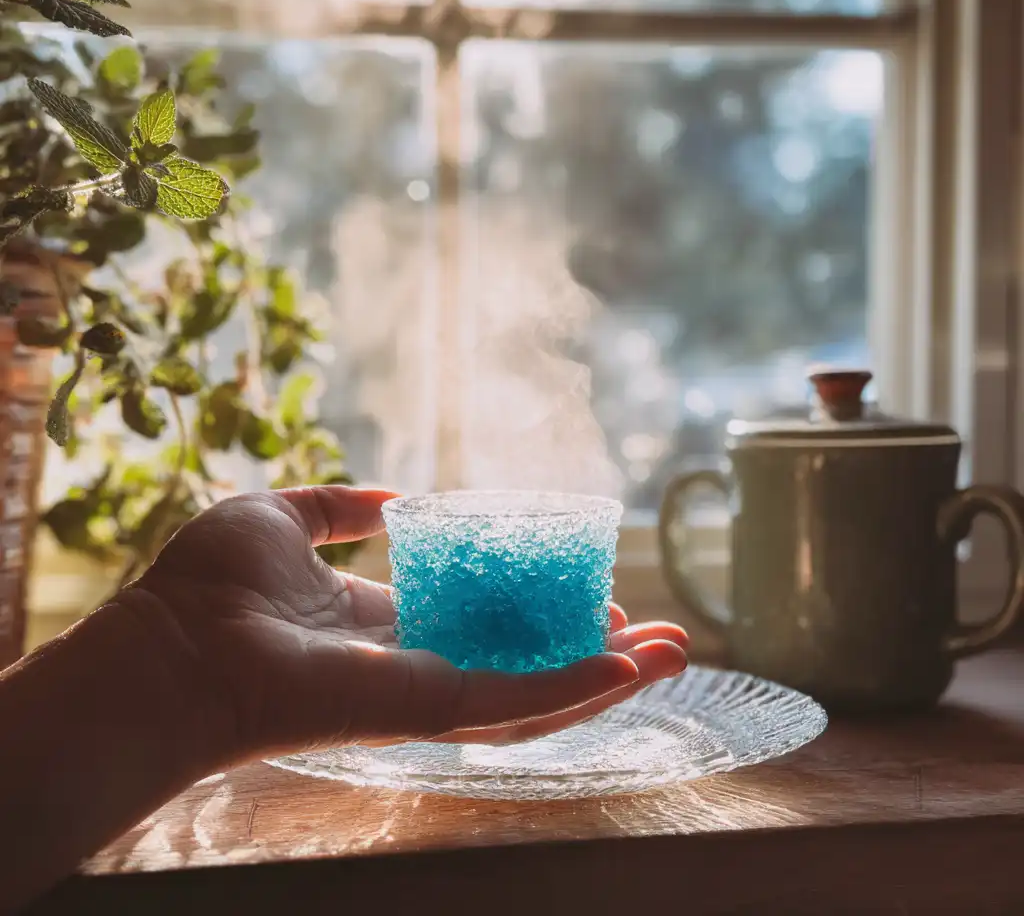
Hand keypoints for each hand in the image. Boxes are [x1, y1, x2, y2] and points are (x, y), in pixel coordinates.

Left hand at [120, 486, 687, 765]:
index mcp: (382, 622)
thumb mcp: (282, 516)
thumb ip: (337, 506)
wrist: (173, 647)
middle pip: (523, 662)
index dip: (533, 607)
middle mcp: (416, 662)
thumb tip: (393, 499)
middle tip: (656, 632)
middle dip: (592, 652)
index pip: (478, 620)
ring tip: (677, 655)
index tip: (584, 589)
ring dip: (609, 677)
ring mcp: (429, 690)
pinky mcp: (431, 707)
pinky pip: (518, 704)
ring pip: (538, 693)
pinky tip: (633, 669)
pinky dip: (579, 690)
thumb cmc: (211, 585)